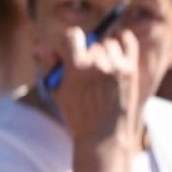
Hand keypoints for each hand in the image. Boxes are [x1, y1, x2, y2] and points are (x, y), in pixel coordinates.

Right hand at [47, 26, 141, 147]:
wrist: (104, 136)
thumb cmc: (78, 114)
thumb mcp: (58, 91)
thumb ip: (50, 66)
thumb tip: (40, 47)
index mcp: (76, 67)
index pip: (72, 35)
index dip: (69, 42)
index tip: (69, 51)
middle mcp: (98, 64)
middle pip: (92, 42)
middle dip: (87, 53)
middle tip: (87, 70)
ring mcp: (117, 67)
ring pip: (109, 43)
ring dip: (105, 51)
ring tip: (102, 68)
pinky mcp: (131, 71)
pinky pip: (128, 42)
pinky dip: (123, 40)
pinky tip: (118, 45)